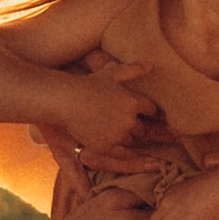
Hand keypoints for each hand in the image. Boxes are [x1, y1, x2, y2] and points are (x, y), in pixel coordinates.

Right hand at [48, 56, 168, 173]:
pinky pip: (121, 154)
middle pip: (142, 128)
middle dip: (137, 125)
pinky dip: (121, 151)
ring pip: (131, 140)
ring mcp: (117, 135)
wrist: (66, 100)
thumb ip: (134, 69)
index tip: (144, 111)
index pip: (151, 110)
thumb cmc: (89, 84)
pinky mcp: (106, 147)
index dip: (148, 110)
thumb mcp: (112, 72)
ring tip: (115, 130)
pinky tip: (116, 145)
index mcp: (133, 102)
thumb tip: (152, 65)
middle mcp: (128, 120)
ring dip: (127, 136)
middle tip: (126, 122)